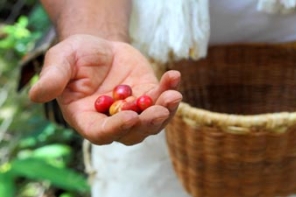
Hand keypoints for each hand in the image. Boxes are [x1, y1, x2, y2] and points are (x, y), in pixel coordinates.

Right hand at [29, 34, 181, 144]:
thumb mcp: (61, 60)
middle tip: (159, 111)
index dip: (115, 129)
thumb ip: (52, 78)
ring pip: (152, 121)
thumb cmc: (76, 55)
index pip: (101, 133)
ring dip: (165, 111)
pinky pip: (161, 98)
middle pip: (133, 133)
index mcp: (87, 118)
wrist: (99, 47)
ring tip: (173, 95)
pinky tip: (174, 76)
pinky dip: (170, 89)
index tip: (130, 117)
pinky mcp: (148, 96)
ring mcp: (133, 110)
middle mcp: (112, 120)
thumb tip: (35, 95)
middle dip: (147, 124)